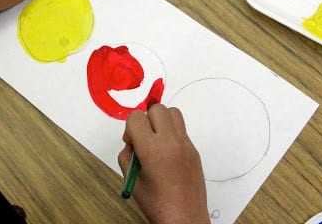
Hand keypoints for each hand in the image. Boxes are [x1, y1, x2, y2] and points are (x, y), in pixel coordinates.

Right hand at [118, 104, 209, 223]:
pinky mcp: (194, 149)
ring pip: (173, 112)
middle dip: (146, 119)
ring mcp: (186, 144)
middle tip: (144, 138)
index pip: (136, 117)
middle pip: (157, 108)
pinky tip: (168, 152)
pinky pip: (181, 128)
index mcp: (152, 150)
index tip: (131, 141)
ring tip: (157, 140)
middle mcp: (171, 141)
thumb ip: (127, 155)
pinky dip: (172, 132)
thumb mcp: (132, 179)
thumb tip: (132, 140)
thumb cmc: (156, 204)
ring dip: (162, 120)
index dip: (129, 127)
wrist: (186, 219)